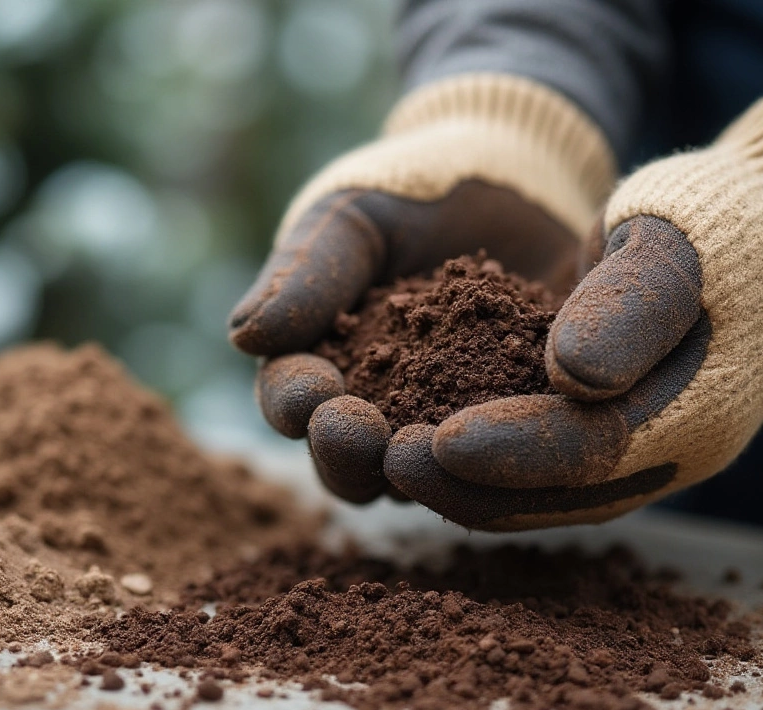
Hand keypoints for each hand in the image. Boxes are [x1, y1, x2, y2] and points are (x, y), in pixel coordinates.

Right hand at [229, 74, 614, 503]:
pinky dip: (507, 455)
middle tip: (361, 434)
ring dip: (421, 473)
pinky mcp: (519, 430)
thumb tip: (243, 335)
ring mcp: (446, 430)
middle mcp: (376, 412)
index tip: (312, 393)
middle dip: (345, 455)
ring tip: (435, 448)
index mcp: (319, 362)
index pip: (291, 398)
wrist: (515, 176)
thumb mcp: (355, 218)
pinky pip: (510, 459)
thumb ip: (307, 272)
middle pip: (347, 463)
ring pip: (425, 480)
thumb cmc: (415, 191)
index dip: (294, 401)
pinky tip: (517, 434)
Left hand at [387, 94, 762, 529]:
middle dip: (471, 484)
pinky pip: (546, 465)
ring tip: (387, 461)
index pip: (594, 447)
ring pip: (547, 493)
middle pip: (561, 492)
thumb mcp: (679, 241)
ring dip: (468, 485)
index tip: (432, 441)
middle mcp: (670, 449)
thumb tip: (571, 377)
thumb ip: (631, 305)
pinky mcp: (617, 432)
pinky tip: (420, 441)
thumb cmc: (726, 221)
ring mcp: (645, 449)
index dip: (511, 450)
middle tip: (386, 462)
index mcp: (699, 409)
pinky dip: (486, 462)